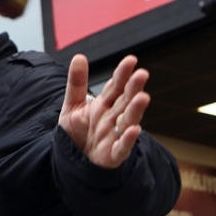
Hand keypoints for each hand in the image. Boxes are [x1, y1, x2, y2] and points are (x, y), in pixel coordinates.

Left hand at [58, 54, 150, 168]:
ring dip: (135, 110)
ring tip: (143, 97)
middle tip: (142, 74)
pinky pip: (122, 146)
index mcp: (105, 104)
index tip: (131, 60)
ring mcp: (115, 135)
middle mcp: (113, 117)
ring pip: (128, 120)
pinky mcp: (113, 154)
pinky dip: (128, 139)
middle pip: (125, 101)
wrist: (72, 158)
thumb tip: (79, 56)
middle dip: (133, 88)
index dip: (122, 74)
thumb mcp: (72, 104)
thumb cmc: (77, 131)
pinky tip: (134, 129)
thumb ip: (77, 82)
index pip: (115, 86)